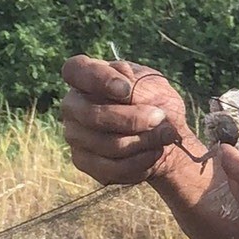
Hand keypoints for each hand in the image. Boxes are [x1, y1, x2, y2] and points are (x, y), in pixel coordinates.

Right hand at [59, 56, 196, 185]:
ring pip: (106, 144)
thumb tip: (127, 91)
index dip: (98, 80)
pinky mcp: (83, 161)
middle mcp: (73, 105)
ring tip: (165, 136)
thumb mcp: (154, 86)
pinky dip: (139, 163)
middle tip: (160, 118)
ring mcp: (74, 134)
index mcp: (85, 75)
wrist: (162, 135)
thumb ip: (137, 86)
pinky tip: (154, 153)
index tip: (126, 90)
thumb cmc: (155, 102)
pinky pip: (110, 168)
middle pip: (92, 115)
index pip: (74, 70)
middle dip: (133, 120)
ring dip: (143, 142)